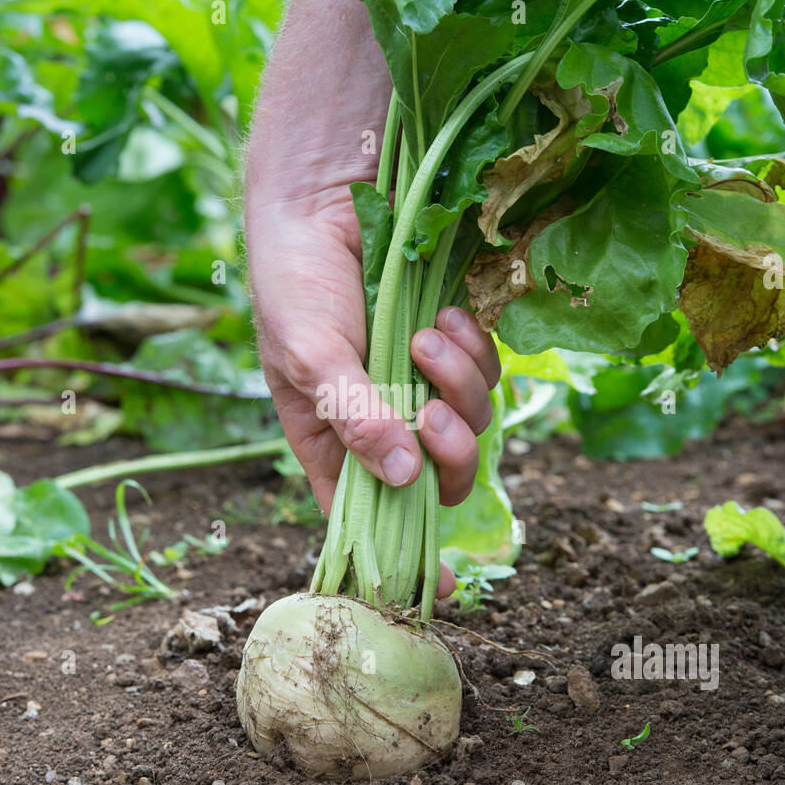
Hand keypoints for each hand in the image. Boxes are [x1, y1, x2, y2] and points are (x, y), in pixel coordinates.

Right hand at [245, 183, 500, 594]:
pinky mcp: (455, 343)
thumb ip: (353, 416)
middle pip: (441, 478)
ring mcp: (423, 383)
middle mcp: (385, 422)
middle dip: (449, 453)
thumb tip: (402, 476)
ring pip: (473, 424)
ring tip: (425, 338)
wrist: (327, 194)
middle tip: (429, 412)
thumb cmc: (295, 280)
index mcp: (336, 443)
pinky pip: (488, 372)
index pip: (373, 518)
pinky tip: (443, 317)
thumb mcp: (310, 356)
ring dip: (459, 387)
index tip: (439, 589)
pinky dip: (474, 351)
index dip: (405, 555)